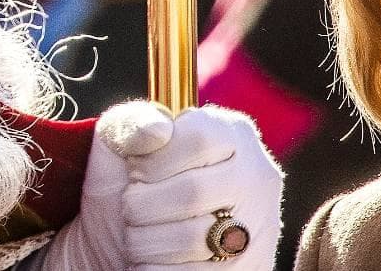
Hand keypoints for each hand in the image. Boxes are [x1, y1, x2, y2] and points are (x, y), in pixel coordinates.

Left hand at [44, 101, 280, 270]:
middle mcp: (256, 178)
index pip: (198, 138)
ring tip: (137, 237)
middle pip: (193, 191)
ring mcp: (258, 227)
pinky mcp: (251, 268)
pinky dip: (158, 270)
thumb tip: (158, 131)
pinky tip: (148, 262)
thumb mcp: (121, 142)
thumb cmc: (129, 184)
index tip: (135, 172)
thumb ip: (133, 123)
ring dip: (147, 242)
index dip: (153, 159)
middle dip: (142, 205)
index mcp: (231, 134)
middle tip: (130, 208)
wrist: (125, 241)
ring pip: (195, 239)